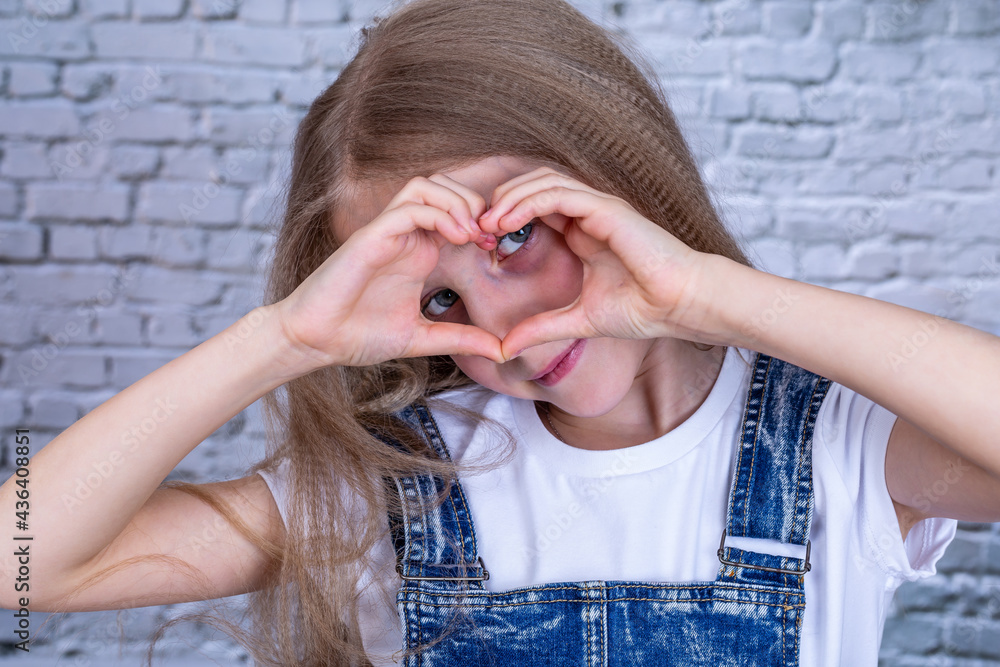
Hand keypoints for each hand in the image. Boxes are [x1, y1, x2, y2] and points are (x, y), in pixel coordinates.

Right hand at [273, 175, 505, 367]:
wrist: (316, 342)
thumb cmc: (358, 335)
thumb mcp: (423, 338)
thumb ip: (461, 339)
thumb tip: (501, 351)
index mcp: (419, 250)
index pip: (455, 209)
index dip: (483, 220)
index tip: (496, 248)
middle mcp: (405, 235)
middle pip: (445, 186)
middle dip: (475, 202)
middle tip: (488, 235)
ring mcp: (387, 232)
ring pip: (427, 186)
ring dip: (457, 201)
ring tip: (472, 233)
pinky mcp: (370, 237)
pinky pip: (408, 207)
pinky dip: (438, 213)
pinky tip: (455, 237)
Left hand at [476, 167, 719, 360]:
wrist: (679, 306)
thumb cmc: (643, 310)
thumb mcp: (578, 321)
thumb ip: (542, 328)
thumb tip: (505, 348)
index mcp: (581, 233)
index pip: (533, 209)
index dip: (503, 219)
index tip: (478, 243)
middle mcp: (587, 214)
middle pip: (532, 187)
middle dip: (499, 202)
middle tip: (472, 228)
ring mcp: (597, 207)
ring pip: (542, 182)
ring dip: (509, 198)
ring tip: (486, 222)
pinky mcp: (606, 208)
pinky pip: (559, 192)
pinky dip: (528, 201)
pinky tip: (507, 221)